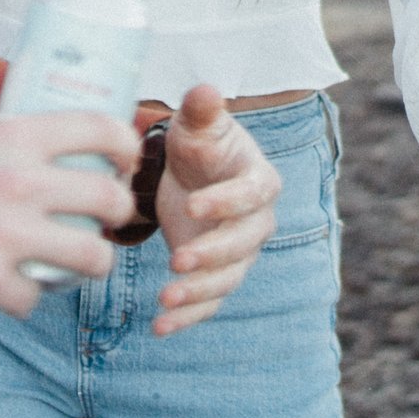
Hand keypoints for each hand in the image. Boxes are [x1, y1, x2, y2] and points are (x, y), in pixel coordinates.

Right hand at [0, 110, 137, 316]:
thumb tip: (31, 131)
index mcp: (13, 135)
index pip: (100, 128)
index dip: (128, 146)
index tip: (127, 162)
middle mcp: (18, 180)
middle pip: (110, 200)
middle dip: (120, 214)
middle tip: (107, 222)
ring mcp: (3, 233)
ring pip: (91, 258)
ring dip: (91, 265)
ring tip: (79, 265)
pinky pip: (34, 300)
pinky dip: (28, 300)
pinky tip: (15, 291)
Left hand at [152, 86, 281, 336]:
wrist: (192, 173)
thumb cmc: (199, 144)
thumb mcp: (197, 125)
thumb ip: (202, 110)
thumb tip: (204, 89)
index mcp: (259, 181)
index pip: (251, 195)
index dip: (225, 202)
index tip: (192, 206)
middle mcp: (256, 222)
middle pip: (243, 244)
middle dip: (212, 255)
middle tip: (177, 259)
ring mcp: (238, 254)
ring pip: (227, 280)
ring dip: (198, 293)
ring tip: (164, 301)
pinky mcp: (217, 276)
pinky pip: (209, 303)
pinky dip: (188, 318)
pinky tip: (159, 327)